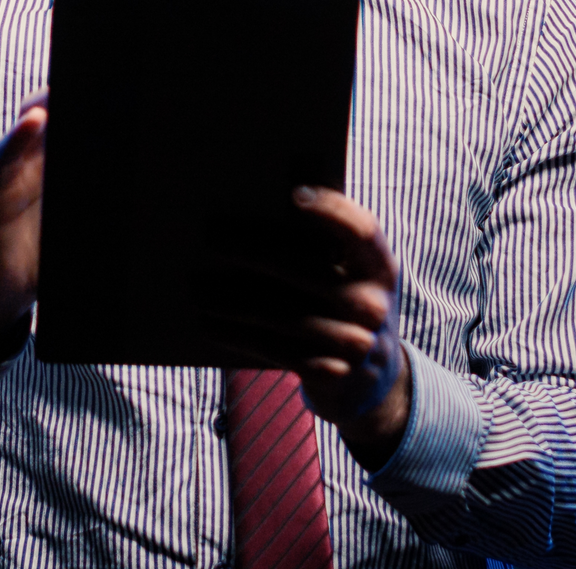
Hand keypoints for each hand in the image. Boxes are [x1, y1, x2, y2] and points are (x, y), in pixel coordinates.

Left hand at [205, 186, 411, 470]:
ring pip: (284, 315)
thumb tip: (267, 206)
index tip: (293, 194)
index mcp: (379, 266)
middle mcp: (374, 303)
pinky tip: (208, 324)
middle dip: (255, 253)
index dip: (332, 210)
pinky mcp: (332, 374)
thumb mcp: (352, 277)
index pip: (362, 230)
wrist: (376, 381)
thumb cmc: (345, 305)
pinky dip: (237, 336)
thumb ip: (326, 246)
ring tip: (197, 288)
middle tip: (211, 240)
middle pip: (308, 272)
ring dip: (233, 301)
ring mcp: (357, 343)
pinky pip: (275, 350)